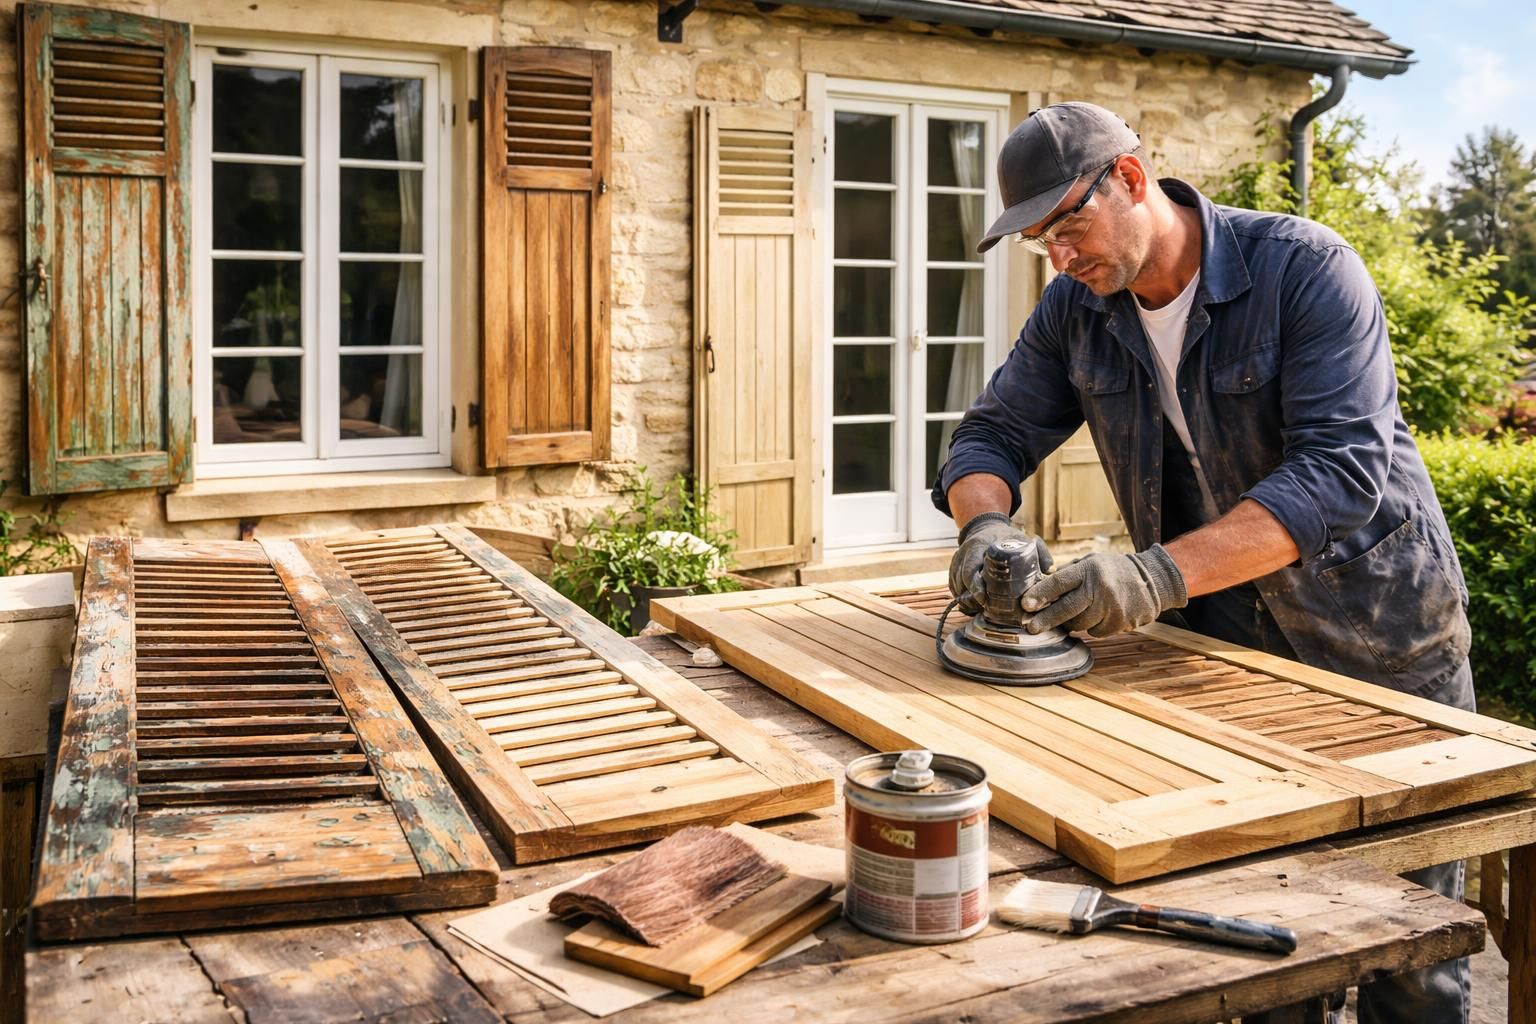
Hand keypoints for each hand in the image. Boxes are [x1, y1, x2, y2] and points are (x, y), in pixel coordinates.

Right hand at [949, 512, 1052, 615]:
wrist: (985, 527)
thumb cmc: (1005, 536)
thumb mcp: (1023, 539)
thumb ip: (1039, 552)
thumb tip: (1050, 571)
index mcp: (978, 546)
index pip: (970, 568)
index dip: (975, 586)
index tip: (983, 598)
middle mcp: (963, 555)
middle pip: (961, 582)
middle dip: (971, 598)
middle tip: (984, 608)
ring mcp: (956, 563)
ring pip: (956, 587)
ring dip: (966, 600)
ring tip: (981, 609)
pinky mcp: (954, 571)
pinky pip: (954, 589)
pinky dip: (963, 599)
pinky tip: (974, 606)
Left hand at [1020, 544, 1186, 637]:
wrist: (1152, 580)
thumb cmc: (1113, 570)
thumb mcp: (1092, 562)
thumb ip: (1069, 573)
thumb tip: (1040, 587)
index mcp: (1089, 570)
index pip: (1059, 582)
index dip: (1040, 595)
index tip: (1025, 605)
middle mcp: (1100, 588)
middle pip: (1067, 609)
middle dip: (1046, 620)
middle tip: (1031, 628)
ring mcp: (1111, 608)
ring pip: (1080, 624)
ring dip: (1070, 623)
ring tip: (1069, 618)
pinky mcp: (1121, 623)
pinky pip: (1095, 632)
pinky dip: (1091, 627)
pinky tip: (1098, 616)